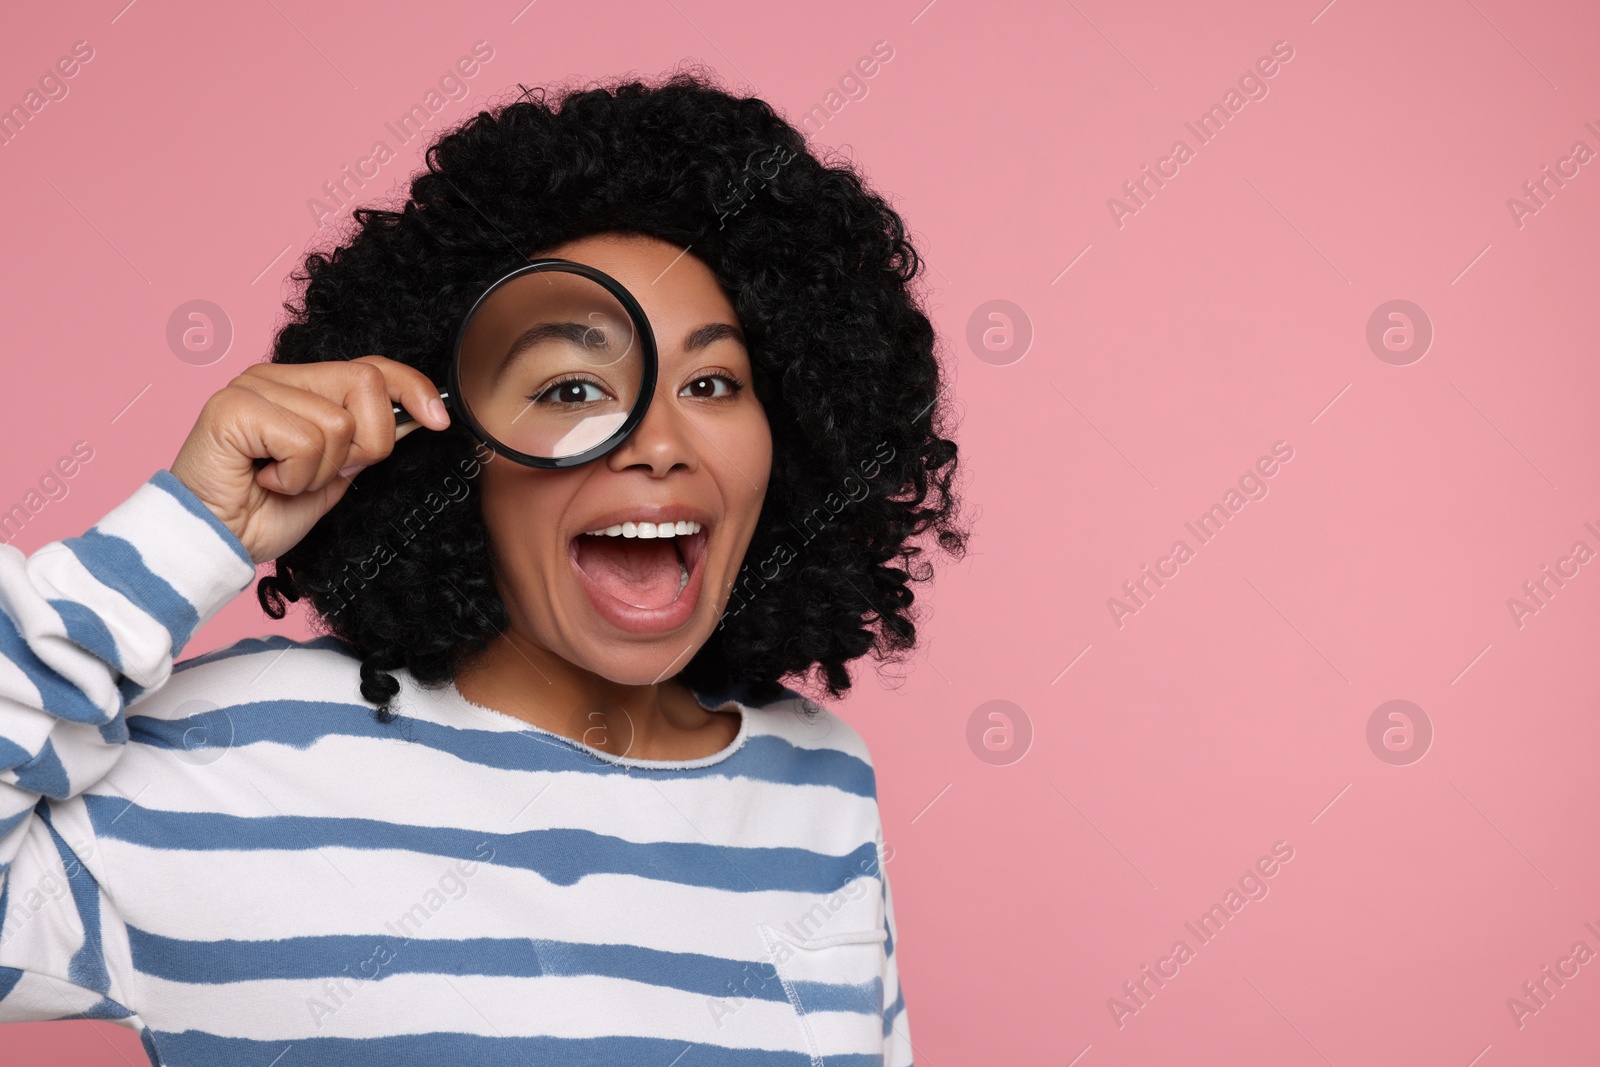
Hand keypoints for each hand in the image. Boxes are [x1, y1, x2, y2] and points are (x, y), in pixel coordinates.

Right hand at [169, 355, 449, 564]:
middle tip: (327, 473)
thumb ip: (365, 441)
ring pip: (337, 423)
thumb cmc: (267, 513)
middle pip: (365, 384)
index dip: (412, 387)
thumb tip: (416, 418)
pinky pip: (304, 441)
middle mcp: (275, 376)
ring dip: (321, 471)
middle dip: (367, 443)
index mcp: (301, 385)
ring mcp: (251, 386)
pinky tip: (264, 482)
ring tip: (283, 482)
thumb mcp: (335, 474)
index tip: (439, 421)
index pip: (370, 367)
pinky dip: (295, 476)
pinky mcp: (231, 408)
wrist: (215, 544)